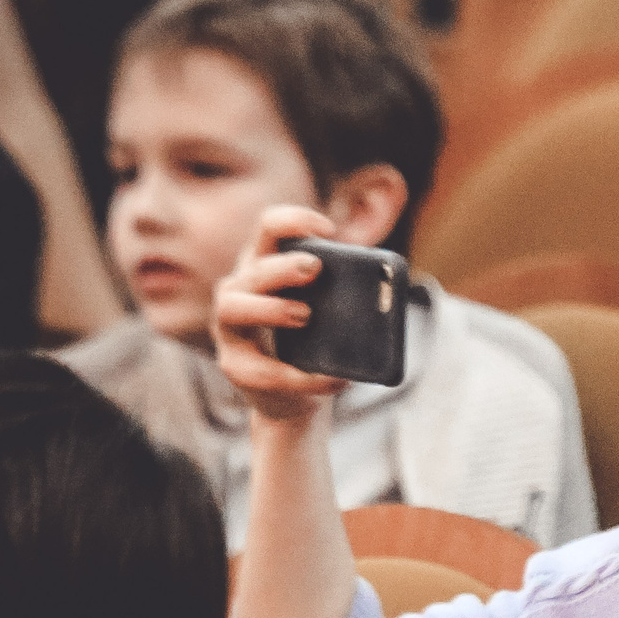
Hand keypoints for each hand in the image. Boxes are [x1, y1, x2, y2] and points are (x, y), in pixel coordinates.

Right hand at [215, 205, 352, 422]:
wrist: (297, 396)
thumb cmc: (315, 342)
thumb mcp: (333, 314)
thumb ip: (348, 295)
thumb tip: (388, 290)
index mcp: (266, 265)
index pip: (269, 228)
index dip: (293, 220)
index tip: (328, 229)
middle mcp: (239, 290)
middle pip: (253, 268)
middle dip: (283, 266)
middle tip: (315, 269)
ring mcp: (229, 328)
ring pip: (233, 308)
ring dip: (270, 308)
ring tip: (305, 316)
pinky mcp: (235, 366)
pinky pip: (262, 370)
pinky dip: (300, 376)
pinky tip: (332, 379)